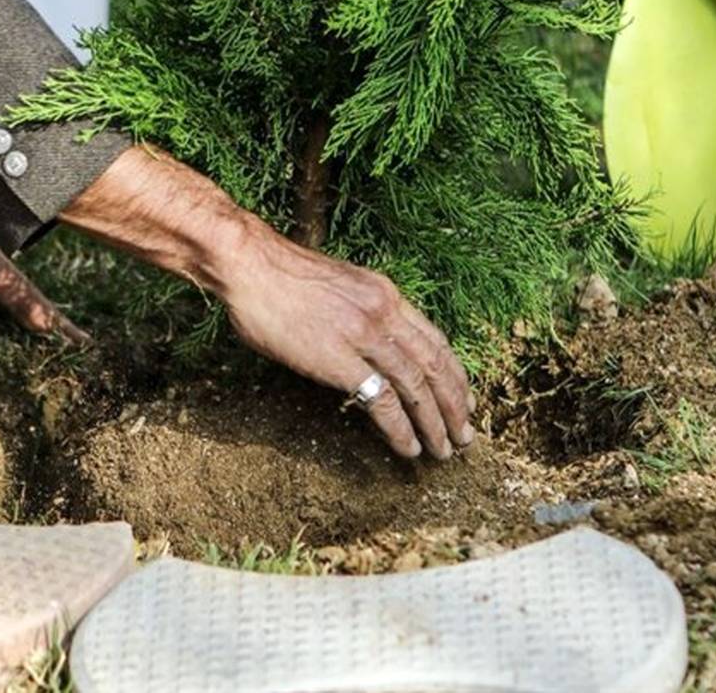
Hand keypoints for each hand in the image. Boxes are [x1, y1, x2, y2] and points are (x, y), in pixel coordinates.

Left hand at [0, 174, 87, 345]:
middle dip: (53, 316)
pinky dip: (10, 300)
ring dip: (35, 308)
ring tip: (58, 334)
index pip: (11, 288)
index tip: (54, 334)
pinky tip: (13, 315)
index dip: (31, 313)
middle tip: (81, 341)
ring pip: (13, 284)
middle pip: (25, 288)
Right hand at [62, 145, 475, 458]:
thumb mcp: (340, 286)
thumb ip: (363, 312)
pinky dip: (401, 428)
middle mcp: (384, 313)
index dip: (454, 375)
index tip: (464, 400)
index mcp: (386, 294)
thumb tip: (371, 344)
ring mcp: (363, 336)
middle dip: (454, 404)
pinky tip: (409, 447)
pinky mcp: (339, 360)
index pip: (435, 340)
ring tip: (443, 450)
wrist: (250, 264)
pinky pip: (382, 401)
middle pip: (435, 366)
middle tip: (465, 435)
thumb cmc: (282, 277)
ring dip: (435, 423)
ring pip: (417, 386)